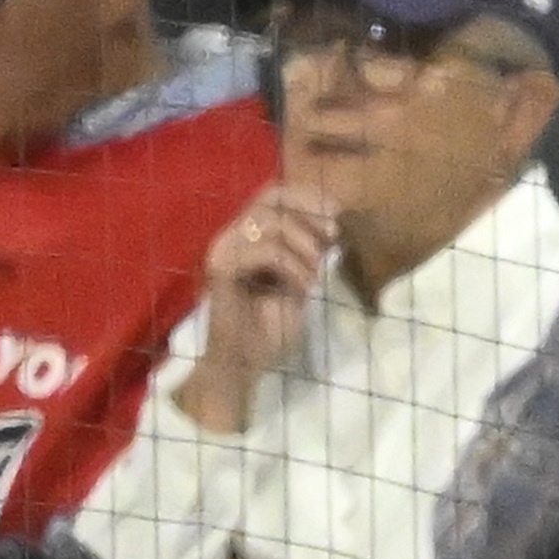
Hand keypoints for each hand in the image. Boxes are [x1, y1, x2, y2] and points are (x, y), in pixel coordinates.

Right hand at [181, 180, 338, 431]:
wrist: (243, 364)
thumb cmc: (269, 328)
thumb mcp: (300, 283)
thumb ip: (309, 253)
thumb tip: (332, 227)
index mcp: (248, 235)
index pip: (274, 194)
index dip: (307, 196)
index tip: (337, 213)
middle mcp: (232, 235)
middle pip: (269, 196)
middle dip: (308, 211)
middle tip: (333, 235)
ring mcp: (223, 249)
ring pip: (268, 220)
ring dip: (303, 244)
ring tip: (316, 274)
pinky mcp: (221, 267)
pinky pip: (263, 249)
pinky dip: (291, 264)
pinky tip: (303, 286)